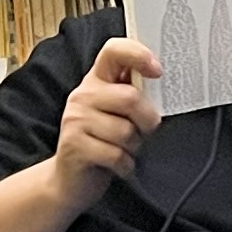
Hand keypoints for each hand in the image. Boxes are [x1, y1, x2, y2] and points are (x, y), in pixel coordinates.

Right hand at [48, 37, 160, 211]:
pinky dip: (125, 165)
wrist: (69, 181)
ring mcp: (75, 120)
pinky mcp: (74, 145)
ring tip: (123, 149)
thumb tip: (162, 86)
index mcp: (96, 81)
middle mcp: (82, 95)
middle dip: (147, 121)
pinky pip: (116, 154)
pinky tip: (117, 165)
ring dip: (134, 147)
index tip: (157, 71)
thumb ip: (133, 96)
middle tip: (144, 131)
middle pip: (130, 98)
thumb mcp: (117, 114)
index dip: (138, 55)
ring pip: (126, 131)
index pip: (114, 51)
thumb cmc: (102, 143)